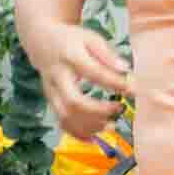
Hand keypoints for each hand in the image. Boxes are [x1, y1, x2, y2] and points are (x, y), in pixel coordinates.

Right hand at [27, 22, 133, 140]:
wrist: (41, 41)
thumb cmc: (72, 40)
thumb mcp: (91, 38)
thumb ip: (108, 55)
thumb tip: (126, 70)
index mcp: (70, 57)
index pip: (94, 73)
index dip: (115, 83)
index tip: (132, 89)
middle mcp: (57, 76)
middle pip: (74, 101)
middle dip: (99, 110)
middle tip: (119, 108)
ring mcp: (51, 92)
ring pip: (66, 116)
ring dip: (90, 125)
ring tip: (112, 124)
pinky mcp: (50, 102)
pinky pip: (61, 123)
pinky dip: (78, 133)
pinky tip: (95, 136)